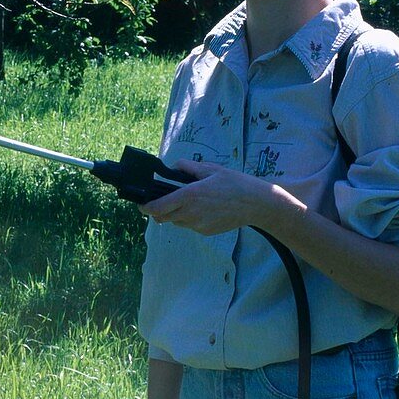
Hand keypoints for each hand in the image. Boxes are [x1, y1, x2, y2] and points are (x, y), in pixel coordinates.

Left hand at [138, 158, 299, 235]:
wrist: (256, 204)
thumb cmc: (235, 183)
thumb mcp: (211, 169)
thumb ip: (188, 168)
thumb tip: (174, 166)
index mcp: (189, 195)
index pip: (158, 206)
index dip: (146, 207)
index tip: (142, 205)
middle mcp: (191, 213)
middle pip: (163, 217)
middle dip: (159, 210)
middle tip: (162, 201)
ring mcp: (198, 225)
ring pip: (177, 222)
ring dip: (175, 214)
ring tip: (190, 202)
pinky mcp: (205, 232)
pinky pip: (190, 226)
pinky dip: (190, 219)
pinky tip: (204, 209)